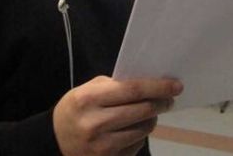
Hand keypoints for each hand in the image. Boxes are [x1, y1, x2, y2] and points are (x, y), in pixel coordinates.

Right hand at [53, 76, 182, 155]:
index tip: (176, 85)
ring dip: (152, 118)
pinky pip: (136, 145)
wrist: (55, 138)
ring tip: (151, 111)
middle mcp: (96, 123)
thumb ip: (116, 85)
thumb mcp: (90, 89)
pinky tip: (135, 126)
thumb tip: (148, 85)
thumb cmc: (77, 106)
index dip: (157, 87)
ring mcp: (102, 146)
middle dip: (161, 102)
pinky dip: (141, 134)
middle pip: (142, 111)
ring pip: (142, 130)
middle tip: (169, 98)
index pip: (132, 90)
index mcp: (90, 99)